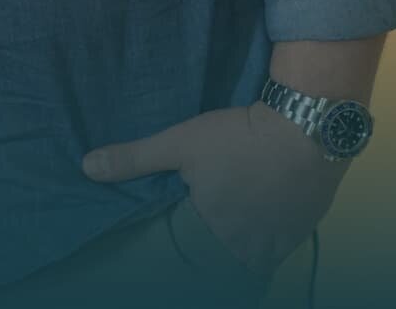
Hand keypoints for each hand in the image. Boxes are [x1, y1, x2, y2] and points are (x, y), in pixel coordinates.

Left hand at [82, 103, 345, 278]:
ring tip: (223, 244)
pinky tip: (257, 232)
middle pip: (223, 268)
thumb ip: (134, 159)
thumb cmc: (239, 136)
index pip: (187, 261)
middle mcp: (248, 246)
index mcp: (213, 230)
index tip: (163, 258)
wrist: (309, 128)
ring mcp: (281, 241)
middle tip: (193, 251)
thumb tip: (87, 168)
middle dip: (208, 263)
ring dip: (236, 257)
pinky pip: (279, 251)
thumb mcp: (179, 142)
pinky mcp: (304, 228)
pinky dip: (264, 248)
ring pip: (254, 263)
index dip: (176, 260)